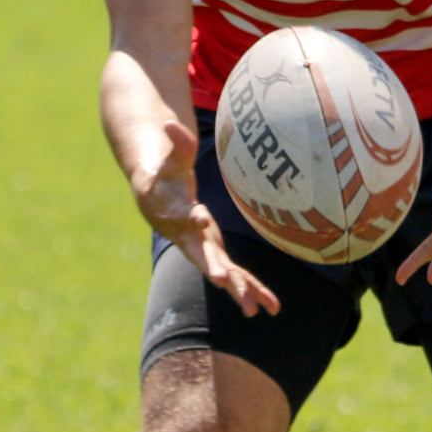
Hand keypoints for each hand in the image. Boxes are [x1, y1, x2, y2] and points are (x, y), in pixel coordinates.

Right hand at [134, 119, 278, 315]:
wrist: (157, 200)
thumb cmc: (165, 174)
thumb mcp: (171, 157)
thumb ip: (176, 143)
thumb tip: (169, 122)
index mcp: (177, 215)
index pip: (183, 216)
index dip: (191, 217)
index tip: (200, 217)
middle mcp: (189, 239)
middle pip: (202, 256)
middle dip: (214, 268)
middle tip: (224, 281)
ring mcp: (203, 250)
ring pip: (223, 273)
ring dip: (239, 290)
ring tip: (255, 309)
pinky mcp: (216, 256)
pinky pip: (237, 275)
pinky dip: (254, 291)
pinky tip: (273, 308)